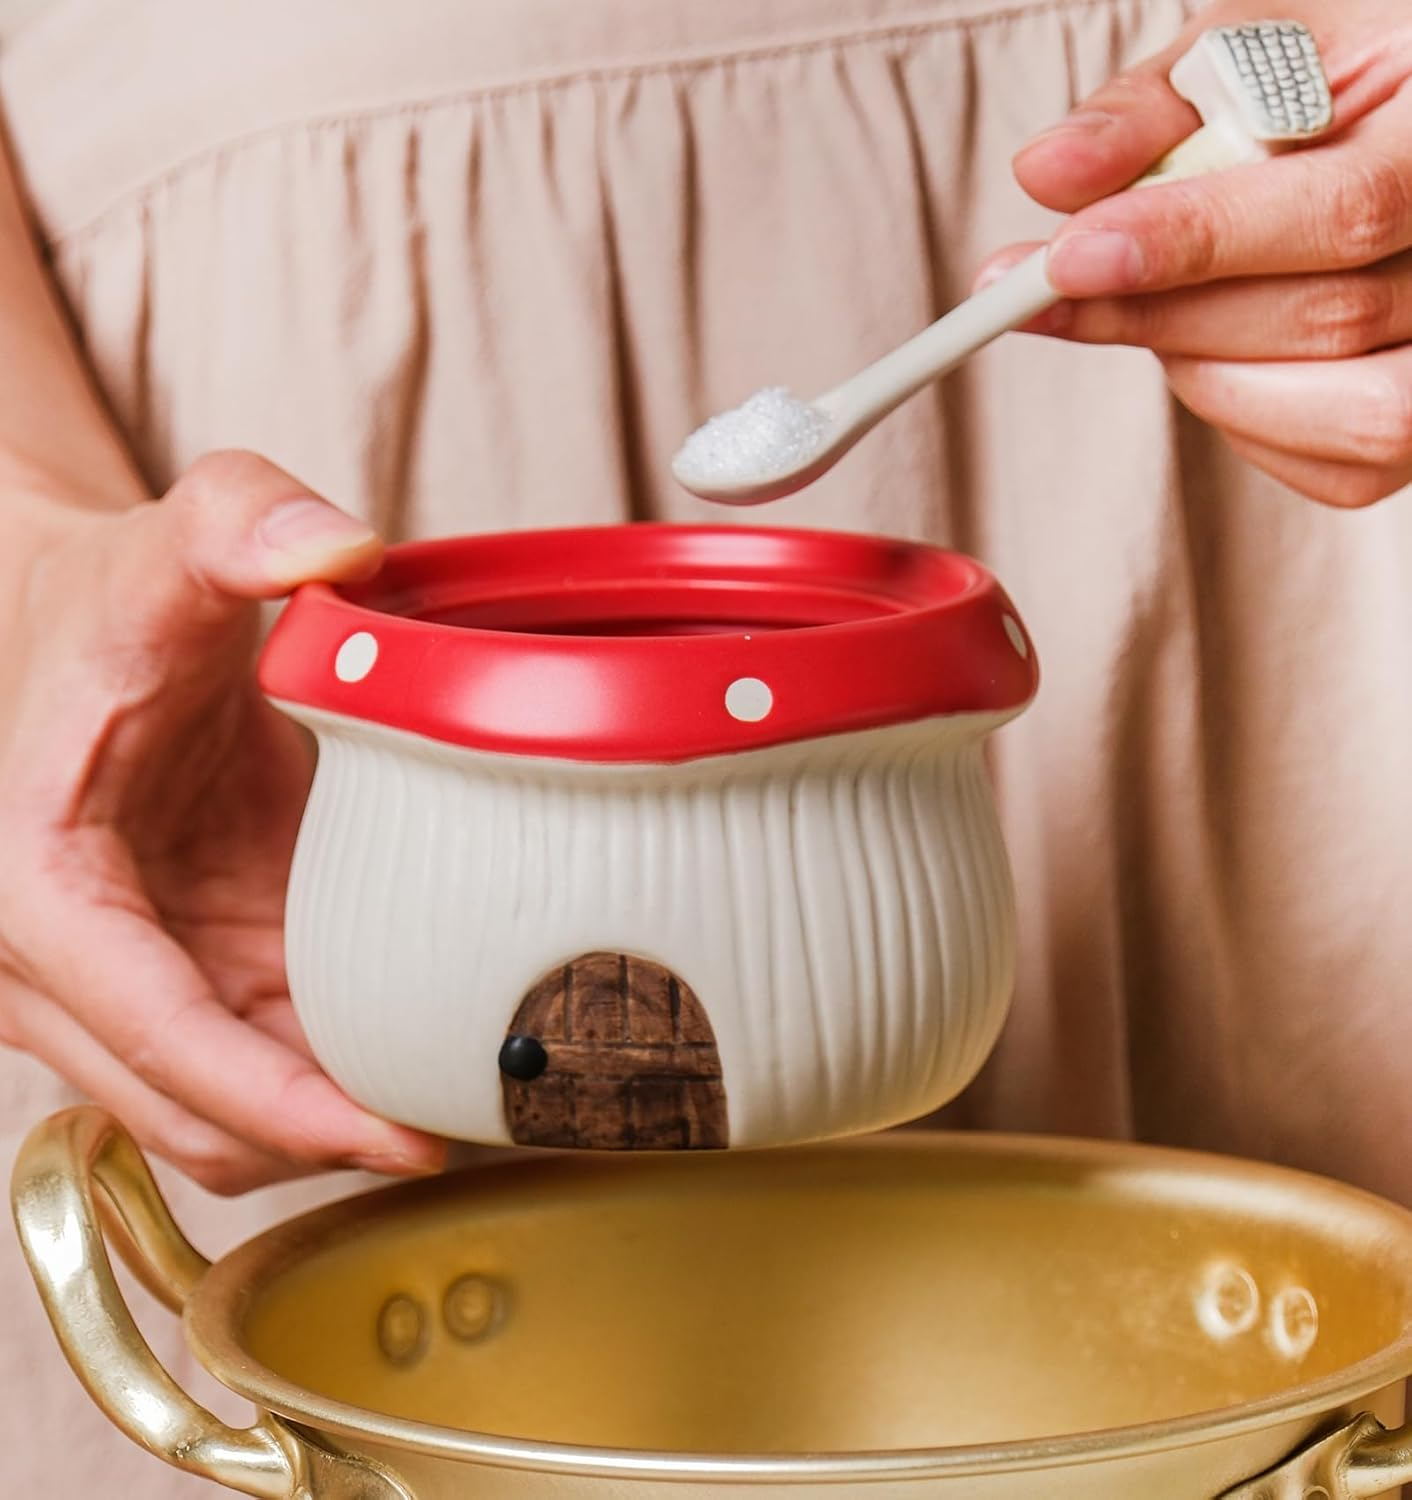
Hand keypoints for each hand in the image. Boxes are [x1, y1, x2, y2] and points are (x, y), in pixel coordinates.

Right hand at [0, 452, 447, 1192]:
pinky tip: (418, 1066)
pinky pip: (251, 1077)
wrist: (66, 634)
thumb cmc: (100, 607)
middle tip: (476, 1130)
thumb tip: (340, 545)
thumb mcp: (162, 549)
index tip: (399, 1135)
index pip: (164, 1042)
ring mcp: (122, 990)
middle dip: (327, 1145)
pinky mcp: (176, 981)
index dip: (285, 1107)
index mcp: (38, 897)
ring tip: (467, 1116)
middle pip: (198, 1121)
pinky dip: (326, 1092)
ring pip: (225, 1126)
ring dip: (334, 1136)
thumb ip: (236, 520)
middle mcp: (61, 974)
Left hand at [982, 1, 1411, 507]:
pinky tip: (1216, 349)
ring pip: (1348, 416)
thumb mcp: (1239, 60)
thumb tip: (1046, 172)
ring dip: (1210, 371)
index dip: (1194, 245)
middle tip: (1047, 292)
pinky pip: (1334, 465)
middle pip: (1328, 320)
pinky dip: (1241, 415)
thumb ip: (1146, 114)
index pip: (1341, 212)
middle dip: (1160, 315)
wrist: (1391, 128)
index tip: (1067, 258)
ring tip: (1160, 307)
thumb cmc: (1317, 90)